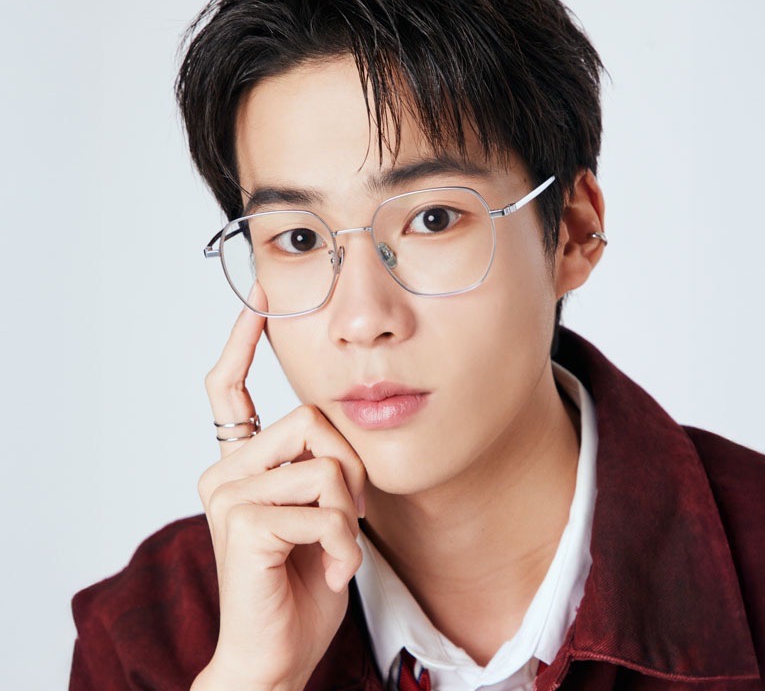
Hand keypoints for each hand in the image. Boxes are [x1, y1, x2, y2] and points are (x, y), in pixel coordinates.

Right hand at [192, 284, 365, 690]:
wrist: (277, 655)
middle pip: (310, 418)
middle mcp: (224, 472)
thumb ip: (316, 465)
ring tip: (338, 550)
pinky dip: (344, 544)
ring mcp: (227, 495)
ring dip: (348, 514)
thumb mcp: (318, 511)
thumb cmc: (303, 582)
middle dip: (350, 466)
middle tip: (352, 514)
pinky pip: (322, 508)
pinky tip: (330, 572)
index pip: (228, 389)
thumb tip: (336, 421)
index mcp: (240, 465)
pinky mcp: (242, 522)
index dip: (243, 341)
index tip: (261, 298)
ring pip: (323, 465)